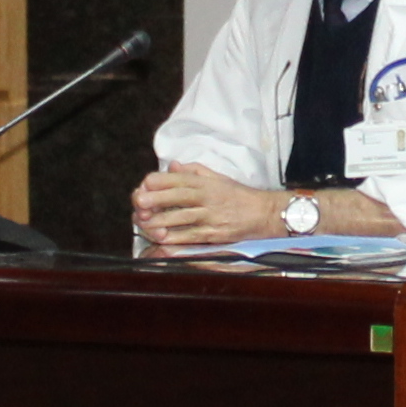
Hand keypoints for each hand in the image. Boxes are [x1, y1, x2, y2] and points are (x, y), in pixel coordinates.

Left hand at [134, 165, 282, 251]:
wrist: (266, 213)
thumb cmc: (240, 196)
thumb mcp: (218, 178)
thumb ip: (194, 172)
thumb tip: (172, 166)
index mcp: (206, 182)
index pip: (178, 179)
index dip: (160, 182)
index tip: (144, 185)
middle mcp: (208, 197)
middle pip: (178, 196)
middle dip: (157, 199)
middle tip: (139, 202)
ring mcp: (212, 216)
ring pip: (183, 218)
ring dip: (162, 221)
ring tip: (144, 223)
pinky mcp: (216, 234)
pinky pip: (193, 236)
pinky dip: (177, 239)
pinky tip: (163, 240)